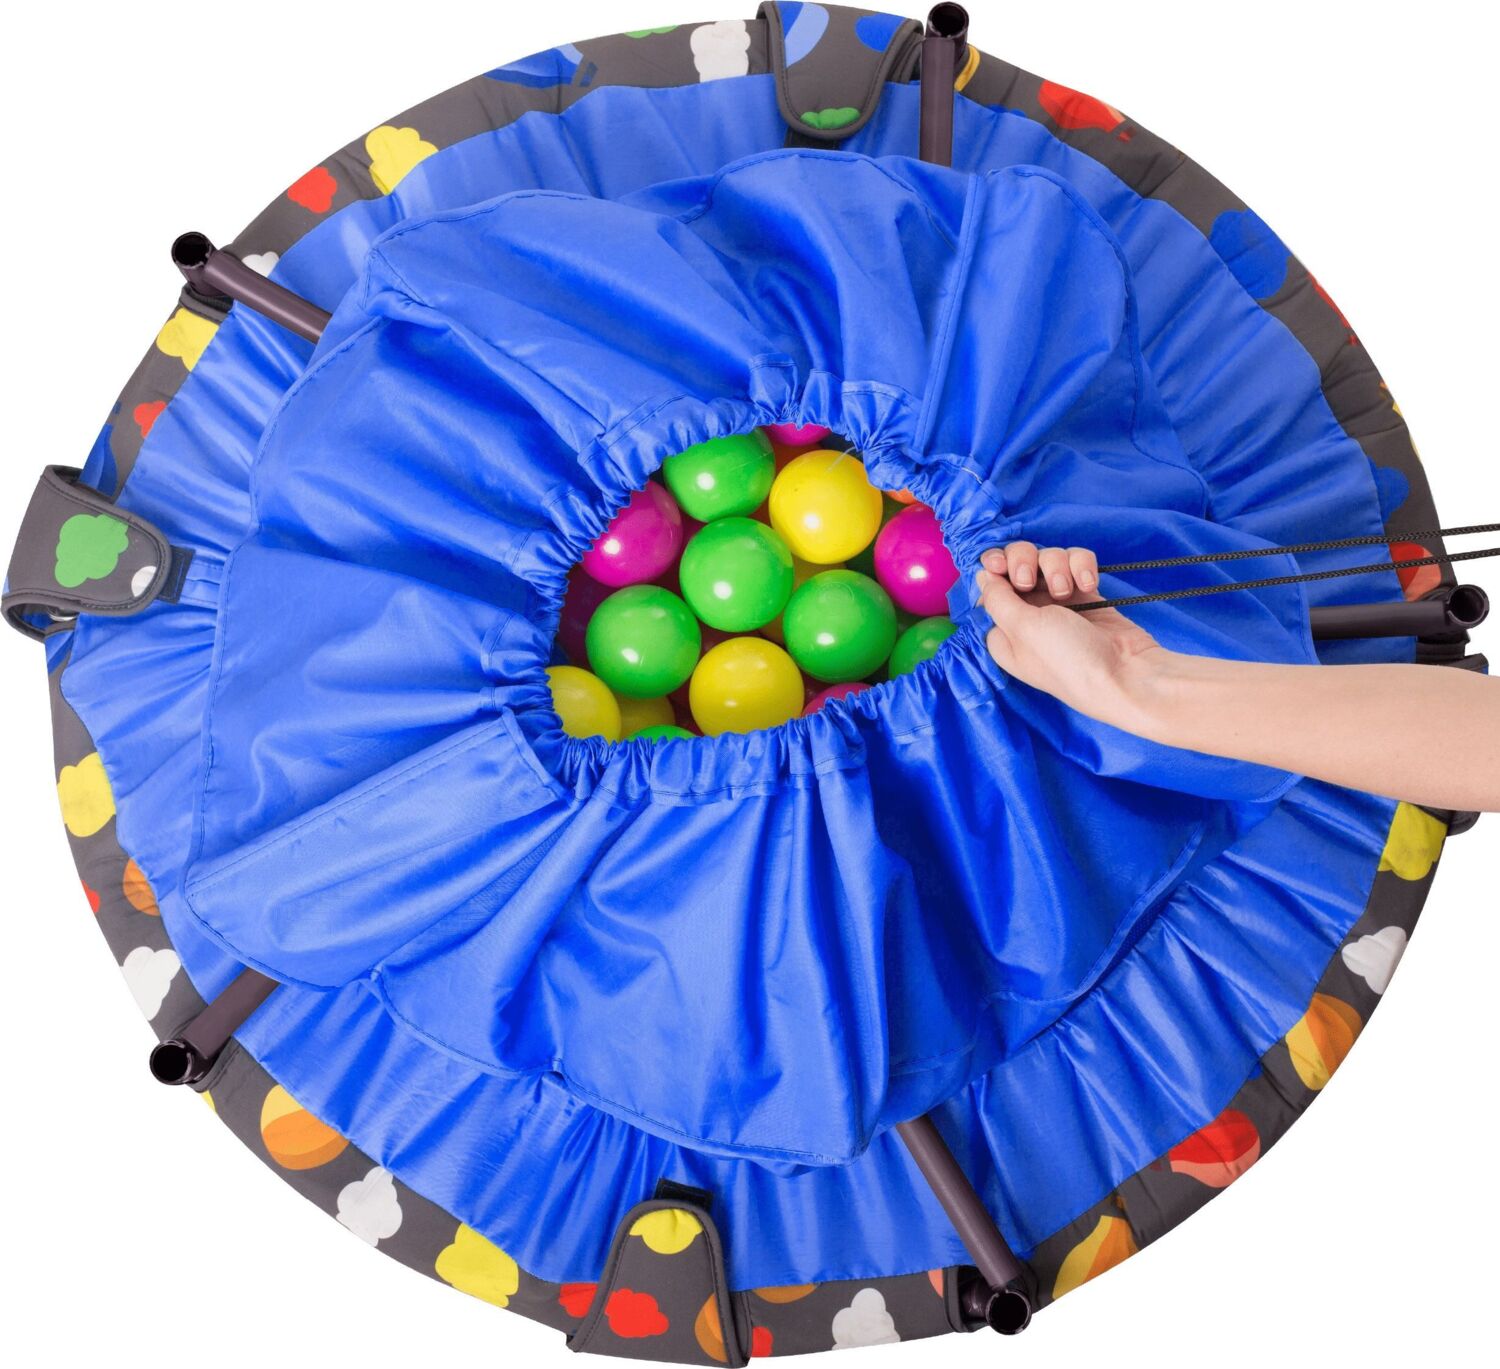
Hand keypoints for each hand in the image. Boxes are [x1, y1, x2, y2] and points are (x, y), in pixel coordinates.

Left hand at [976, 544, 1163, 727]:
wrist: (1126, 672)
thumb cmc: (1067, 658)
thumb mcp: (1022, 629)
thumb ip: (997, 598)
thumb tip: (981, 575)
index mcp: (1003, 630)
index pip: (988, 585)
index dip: (993, 569)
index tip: (999, 565)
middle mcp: (1026, 614)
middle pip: (1015, 564)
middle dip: (1023, 561)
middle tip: (1029, 579)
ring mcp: (1057, 603)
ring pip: (1047, 559)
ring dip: (1056, 566)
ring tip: (1068, 590)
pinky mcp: (1085, 593)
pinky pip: (1076, 562)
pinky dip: (1081, 566)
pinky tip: (1089, 584)